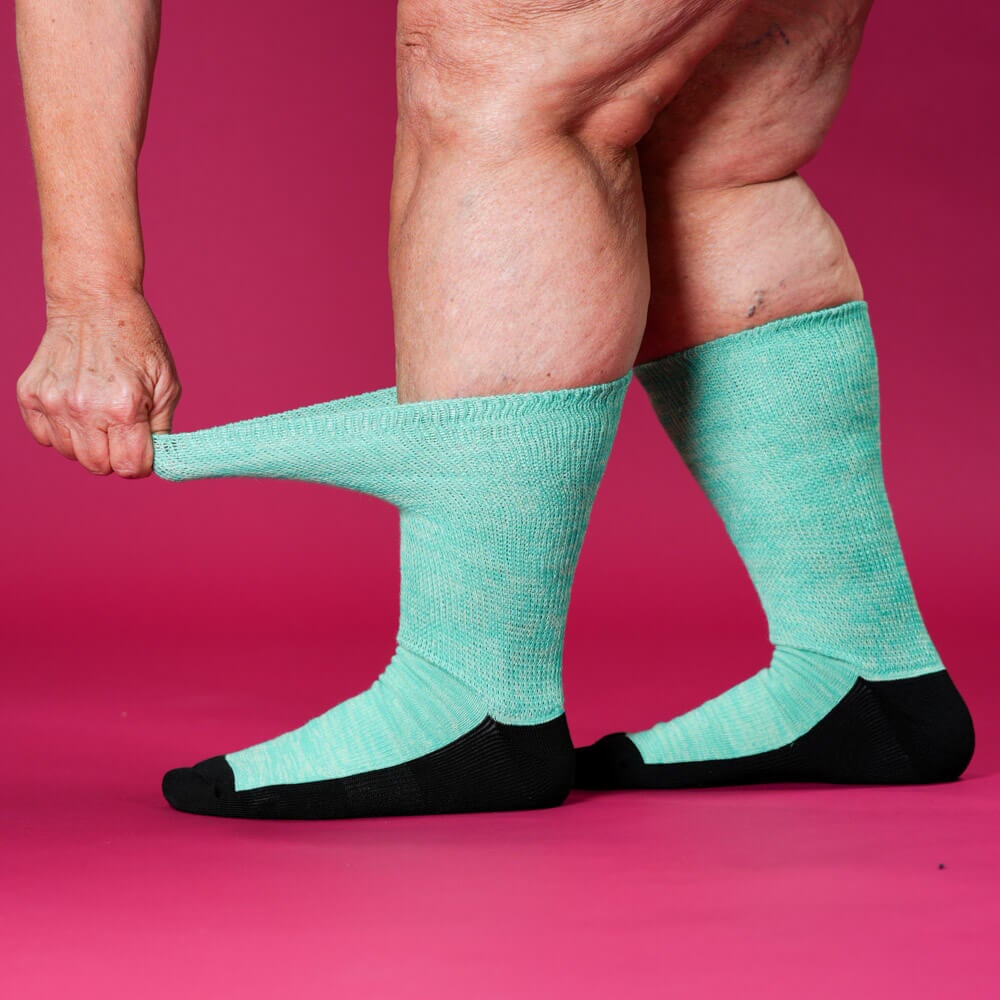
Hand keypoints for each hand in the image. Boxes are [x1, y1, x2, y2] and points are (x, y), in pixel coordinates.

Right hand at [16, 290, 180, 477]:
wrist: (94, 304)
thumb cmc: (137, 342)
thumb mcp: (167, 385)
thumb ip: (162, 429)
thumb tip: (156, 461)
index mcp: (123, 408)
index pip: (129, 467)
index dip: (140, 464)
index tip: (143, 449)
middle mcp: (83, 408)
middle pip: (98, 466)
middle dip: (114, 456)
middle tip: (122, 430)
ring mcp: (52, 402)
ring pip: (70, 454)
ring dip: (88, 443)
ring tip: (99, 412)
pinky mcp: (30, 395)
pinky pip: (44, 437)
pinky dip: (62, 431)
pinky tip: (77, 407)